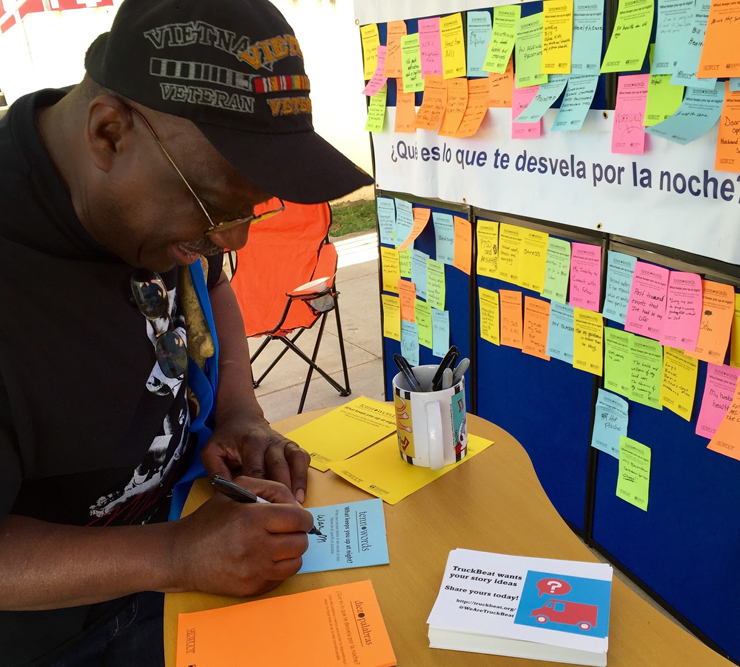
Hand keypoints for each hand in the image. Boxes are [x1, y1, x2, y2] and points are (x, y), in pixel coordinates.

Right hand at [172, 477, 313, 596]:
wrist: (182, 555)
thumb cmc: (211, 519)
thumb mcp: (236, 490)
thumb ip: (271, 489)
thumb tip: (297, 504)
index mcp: (253, 519)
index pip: (298, 519)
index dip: (303, 517)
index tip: (297, 517)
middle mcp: (256, 547)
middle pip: (300, 542)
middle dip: (297, 534)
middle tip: (285, 531)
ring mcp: (255, 571)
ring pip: (296, 563)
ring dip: (291, 552)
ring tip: (277, 544)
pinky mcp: (252, 589)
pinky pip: (281, 578)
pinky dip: (279, 568)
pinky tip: (265, 559)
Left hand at [201, 417, 310, 502]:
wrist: (241, 417)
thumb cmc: (226, 438)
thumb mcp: (211, 451)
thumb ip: (216, 472)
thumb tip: (227, 494)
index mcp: (250, 443)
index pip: (257, 470)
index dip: (260, 490)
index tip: (260, 509)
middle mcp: (270, 441)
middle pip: (279, 467)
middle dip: (282, 490)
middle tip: (283, 512)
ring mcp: (283, 442)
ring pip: (294, 461)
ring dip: (297, 483)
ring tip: (297, 505)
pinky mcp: (291, 445)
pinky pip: (302, 458)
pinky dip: (304, 475)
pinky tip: (301, 493)